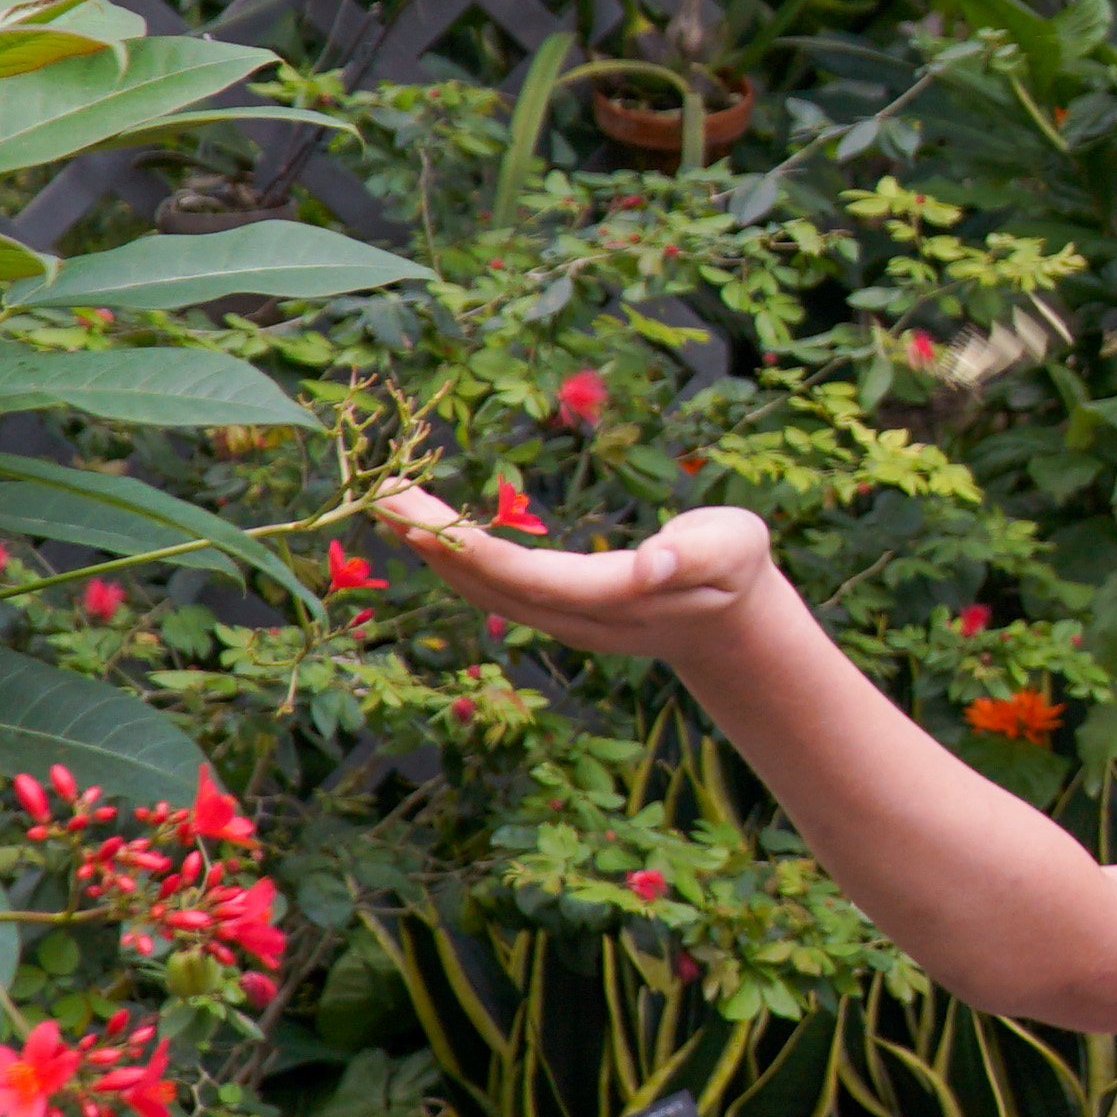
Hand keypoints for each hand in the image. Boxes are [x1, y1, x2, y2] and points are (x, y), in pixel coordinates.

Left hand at [375, 486, 777, 661]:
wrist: (733, 622)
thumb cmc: (736, 568)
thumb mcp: (734, 548)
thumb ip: (695, 556)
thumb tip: (651, 564)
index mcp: (613, 599)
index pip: (526, 577)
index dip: (472, 550)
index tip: (422, 518)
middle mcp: (575, 619)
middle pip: (488, 584)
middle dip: (431, 541)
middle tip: (379, 493)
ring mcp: (562, 621)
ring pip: (482, 589)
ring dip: (432, 549)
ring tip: (386, 504)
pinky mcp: (557, 611)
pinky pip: (493, 588)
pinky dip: (453, 558)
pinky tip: (426, 533)